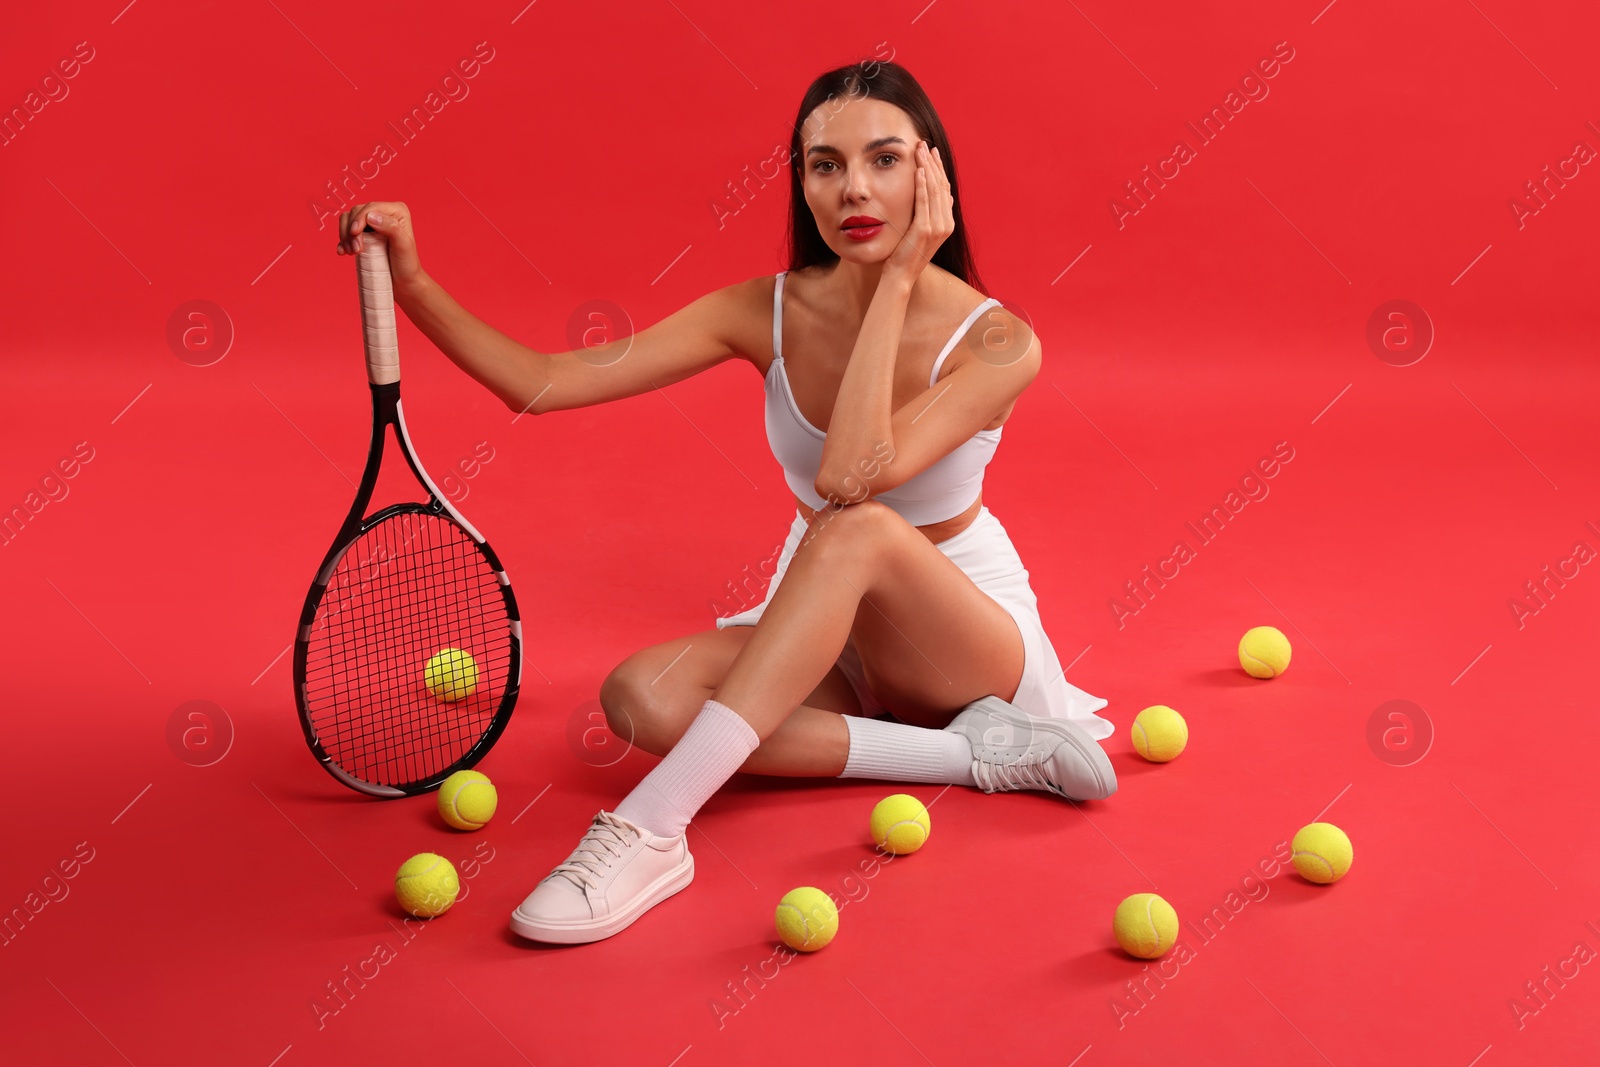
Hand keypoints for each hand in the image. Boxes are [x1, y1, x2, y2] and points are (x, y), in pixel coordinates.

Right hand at [335, 201, 423, 289]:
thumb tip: (371, 216)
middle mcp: (384, 213)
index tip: (354, 233)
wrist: (403, 281)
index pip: (371, 208)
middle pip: (356, 212)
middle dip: (351, 230)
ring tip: (350, 252)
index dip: (359, 218)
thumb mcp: (403, 245)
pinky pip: (346, 231)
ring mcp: (372, 223)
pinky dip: (342, 240)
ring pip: (348, 220)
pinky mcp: (363, 234)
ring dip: (345, 235)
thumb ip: (391, 227)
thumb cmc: (406, 264)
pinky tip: (343, 252)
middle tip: (355, 250)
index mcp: (396, 211)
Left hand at [884, 141, 953, 281]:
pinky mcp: (925, 229)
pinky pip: (924, 201)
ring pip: (934, 190)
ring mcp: (937, 227)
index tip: (931, 152)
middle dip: (932, 163)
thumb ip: (930, 213)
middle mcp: (946, 224)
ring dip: (927, 168)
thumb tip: (940, 195)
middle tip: (924, 145)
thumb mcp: (921, 230)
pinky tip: (918, 170)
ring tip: (919, 151)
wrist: (901, 274)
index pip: (944, 189)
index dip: (938, 169)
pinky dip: (921, 184)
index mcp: (947, 223)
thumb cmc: (905, 253)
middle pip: (941, 186)